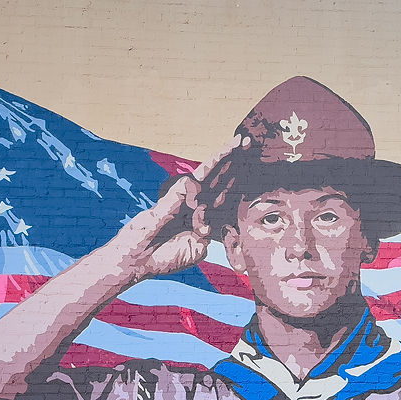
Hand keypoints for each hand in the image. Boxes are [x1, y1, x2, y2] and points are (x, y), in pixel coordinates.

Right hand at [113, 134, 247, 278]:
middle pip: (223, 179)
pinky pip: (199, 175)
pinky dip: (213, 165)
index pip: (228, 195)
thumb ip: (213, 236)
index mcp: (206, 216)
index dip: (242, 182)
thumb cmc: (166, 256)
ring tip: (244, 141)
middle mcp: (199, 202)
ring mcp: (190, 195)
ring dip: (229, 156)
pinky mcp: (179, 190)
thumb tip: (225, 222)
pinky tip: (225, 155)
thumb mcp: (199, 249)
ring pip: (214, 172)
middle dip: (239, 163)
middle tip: (252, 144)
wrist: (141, 258)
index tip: (258, 169)